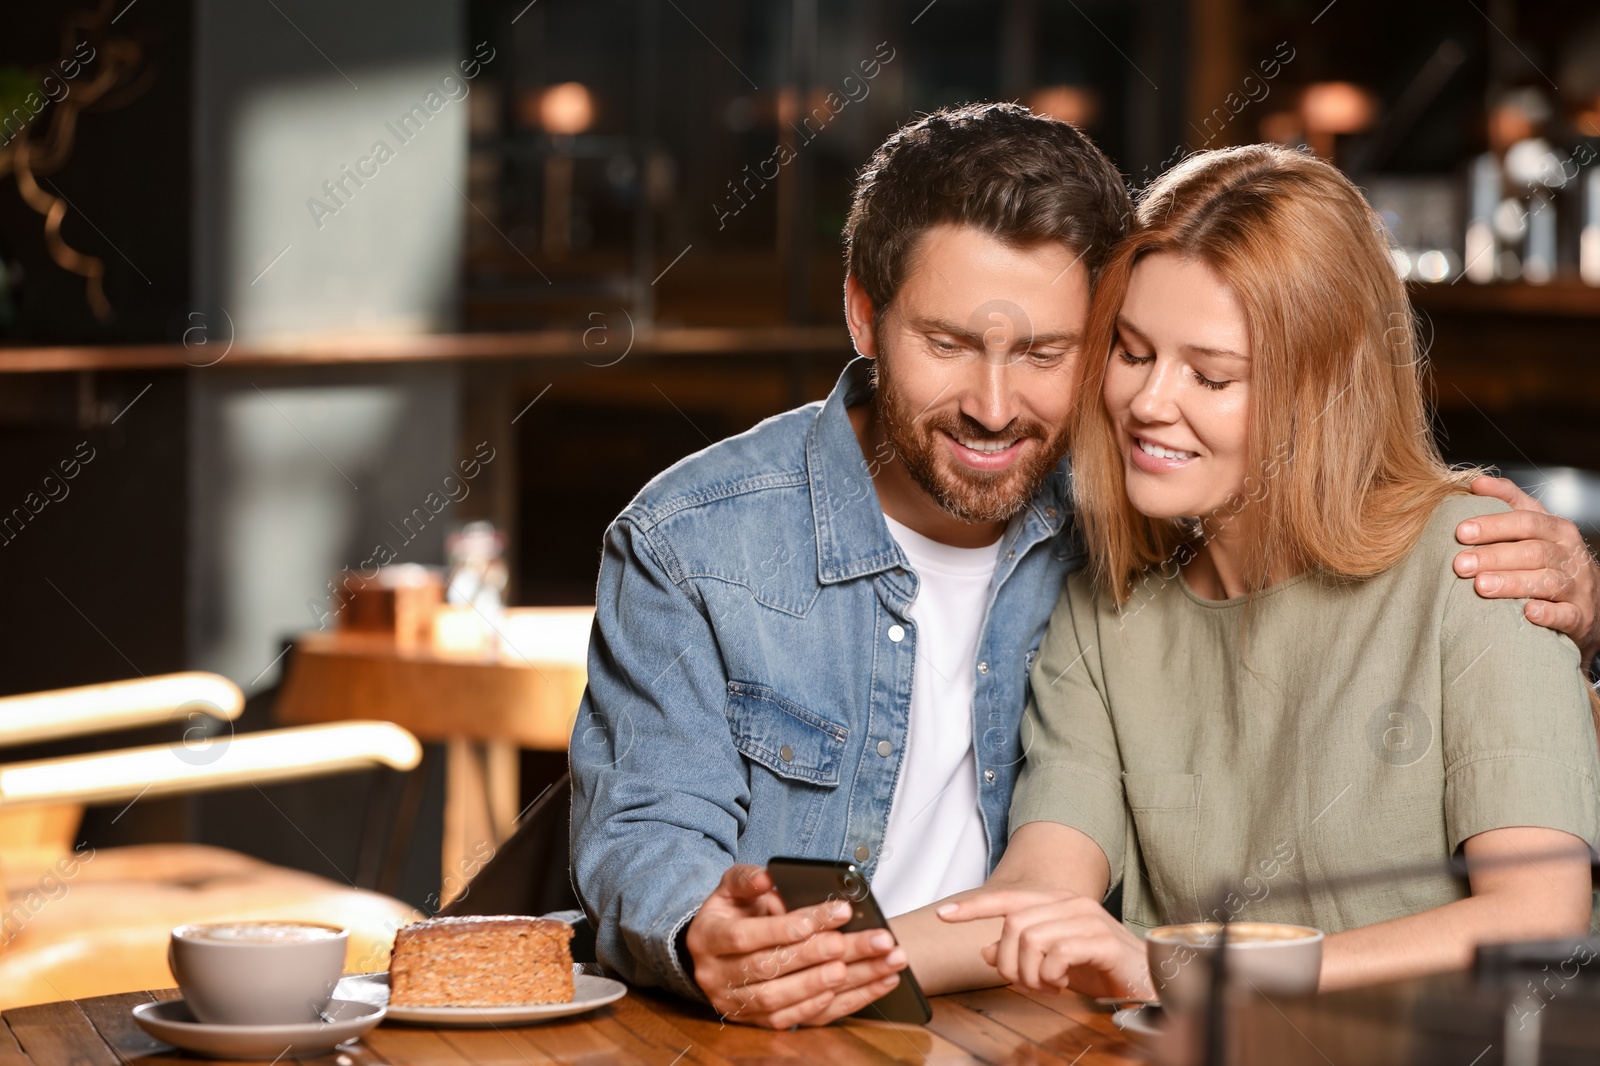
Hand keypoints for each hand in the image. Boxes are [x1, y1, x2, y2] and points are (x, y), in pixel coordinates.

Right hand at [684, 864, 906, 1027]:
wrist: (716, 950)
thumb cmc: (733, 913)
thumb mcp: (731, 889)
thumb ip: (747, 879)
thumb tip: (767, 878)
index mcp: (707, 937)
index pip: (748, 935)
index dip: (788, 927)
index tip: (833, 912)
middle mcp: (716, 975)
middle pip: (769, 968)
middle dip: (818, 953)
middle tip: (861, 940)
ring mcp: (734, 1003)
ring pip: (781, 999)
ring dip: (826, 982)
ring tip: (868, 965)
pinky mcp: (756, 1021)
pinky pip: (792, 1019)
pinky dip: (825, 1004)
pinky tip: (854, 987)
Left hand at [937, 889, 1152, 999]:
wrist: (1149, 980)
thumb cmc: (1100, 968)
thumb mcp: (1052, 963)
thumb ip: (1020, 954)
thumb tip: (984, 950)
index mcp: (1056, 902)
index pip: (1006, 899)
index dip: (972, 906)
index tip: (943, 914)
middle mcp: (1069, 902)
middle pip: (1013, 925)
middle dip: (1010, 963)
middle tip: (1027, 983)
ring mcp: (1086, 918)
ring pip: (1031, 939)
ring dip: (1031, 973)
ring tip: (1047, 986)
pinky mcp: (1100, 939)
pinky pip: (1056, 953)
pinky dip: (1051, 976)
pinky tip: (1061, 985)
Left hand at [1458, 475, 1599, 664]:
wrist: (1588, 598)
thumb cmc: (1550, 556)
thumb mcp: (1535, 525)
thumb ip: (1509, 500)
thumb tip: (1476, 482)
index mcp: (1556, 529)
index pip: (1526, 521)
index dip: (1494, 525)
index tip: (1461, 531)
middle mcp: (1569, 555)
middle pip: (1533, 551)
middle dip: (1494, 556)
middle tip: (1460, 564)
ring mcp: (1577, 586)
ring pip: (1547, 581)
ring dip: (1513, 583)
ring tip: (1481, 586)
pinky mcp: (1579, 616)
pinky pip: (1566, 615)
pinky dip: (1548, 614)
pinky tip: (1528, 612)